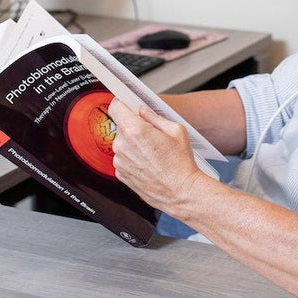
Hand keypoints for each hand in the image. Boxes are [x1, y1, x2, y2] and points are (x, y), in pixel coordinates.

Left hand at [109, 101, 207, 217]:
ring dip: (133, 144)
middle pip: (121, 126)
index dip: (121, 104)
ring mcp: (120, 161)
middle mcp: (122, 145)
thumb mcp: (176, 130)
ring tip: (153, 153)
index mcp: (135, 130)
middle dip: (134, 127)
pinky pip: (123, 159)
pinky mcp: (121, 174)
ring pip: (122, 143)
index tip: (126, 105)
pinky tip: (149, 164)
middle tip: (152, 135)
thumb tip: (143, 110)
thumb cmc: (181, 163)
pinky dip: (132, 159)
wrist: (181, 192)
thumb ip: (155, 117)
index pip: (115, 107)